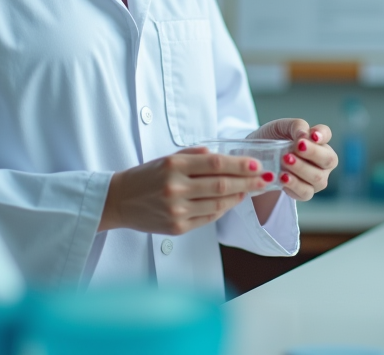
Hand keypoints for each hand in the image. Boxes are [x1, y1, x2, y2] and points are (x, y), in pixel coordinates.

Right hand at [100, 148, 268, 234]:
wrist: (119, 200)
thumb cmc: (146, 176)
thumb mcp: (167, 158)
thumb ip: (196, 155)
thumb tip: (225, 158)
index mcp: (173, 166)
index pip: (215, 164)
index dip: (239, 165)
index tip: (256, 165)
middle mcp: (176, 188)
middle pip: (222, 185)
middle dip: (248, 182)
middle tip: (264, 179)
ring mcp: (177, 210)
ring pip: (218, 203)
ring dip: (239, 196)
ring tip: (250, 189)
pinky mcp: (177, 228)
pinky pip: (208, 218)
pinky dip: (223, 209)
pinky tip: (231, 201)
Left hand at [253, 118, 337, 201]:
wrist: (257, 159)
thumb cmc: (273, 140)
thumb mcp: (280, 128)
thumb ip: (295, 126)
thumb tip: (304, 135)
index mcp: (319, 142)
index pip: (326, 134)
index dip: (322, 134)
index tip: (312, 135)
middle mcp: (322, 161)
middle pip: (329, 159)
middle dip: (313, 153)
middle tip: (297, 147)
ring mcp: (316, 179)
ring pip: (318, 177)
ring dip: (301, 168)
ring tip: (285, 160)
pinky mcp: (305, 193)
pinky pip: (305, 192)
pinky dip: (295, 185)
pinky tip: (283, 177)